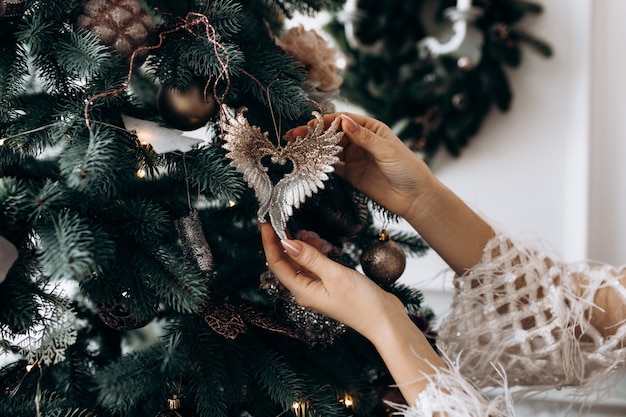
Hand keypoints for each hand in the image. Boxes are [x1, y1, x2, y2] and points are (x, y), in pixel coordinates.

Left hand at [260, 222, 446, 404]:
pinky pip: (315, 264)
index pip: (277, 264)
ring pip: (301, 261)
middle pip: (286, 262)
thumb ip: (310, 257)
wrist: (385, 320)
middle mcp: (306, 290)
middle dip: (286, 241)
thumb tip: (287, 243)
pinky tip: (323, 244)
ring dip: (304, 245)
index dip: (269, 242)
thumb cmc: (362, 302)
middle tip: (288, 221)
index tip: (265, 222)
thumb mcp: (334, 275)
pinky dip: (316, 252)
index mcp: (302, 291)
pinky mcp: (329, 284)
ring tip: (312, 233)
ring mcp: (317, 288)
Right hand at [285, 113, 435, 221]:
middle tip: (294, 136)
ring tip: (295, 149)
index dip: (325, 122)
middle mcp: (360, 141)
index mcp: (370, 129)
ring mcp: (354, 158)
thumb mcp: (386, 150)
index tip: (310, 125)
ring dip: (313, 149)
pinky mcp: (351, 174)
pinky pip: (332, 167)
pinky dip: (320, 166)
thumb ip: (363, 137)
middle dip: (313, 135)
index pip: (343, 121)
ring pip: (329, 150)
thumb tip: (343, 121)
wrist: (414, 197)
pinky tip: (307, 164)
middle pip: (332, 135)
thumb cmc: (406, 168)